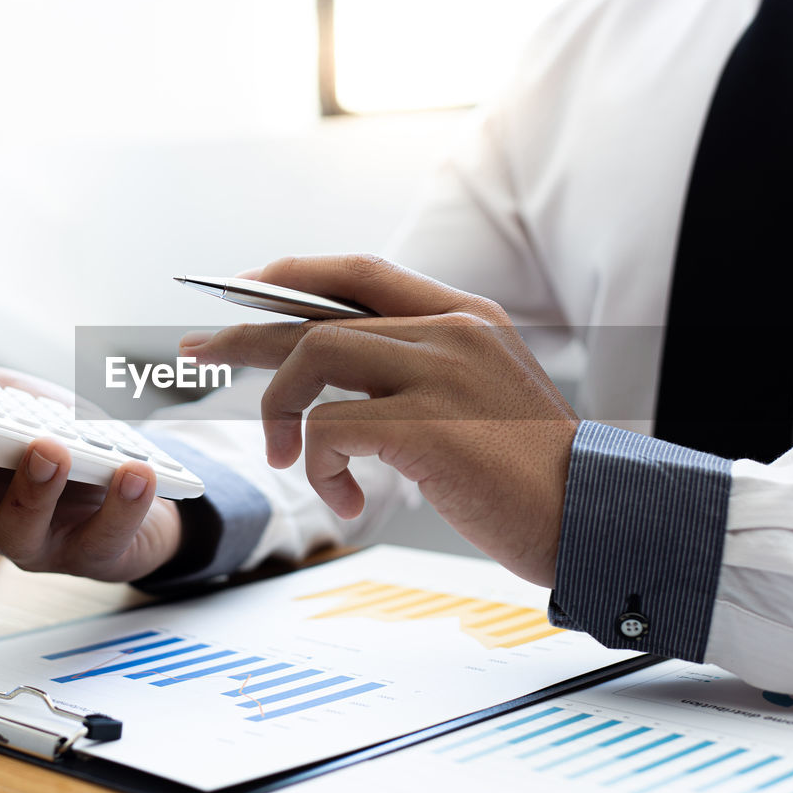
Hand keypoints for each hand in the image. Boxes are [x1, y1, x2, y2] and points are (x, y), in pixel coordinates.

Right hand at [0, 339, 180, 581]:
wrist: (143, 483)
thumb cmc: (56, 440)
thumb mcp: (3, 398)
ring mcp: (35, 540)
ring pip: (18, 527)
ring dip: (33, 486)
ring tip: (49, 447)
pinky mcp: (93, 553)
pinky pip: (105, 536)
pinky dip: (121, 504)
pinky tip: (134, 473)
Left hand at [182, 254, 578, 586]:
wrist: (598, 520)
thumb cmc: (532, 472)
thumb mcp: (480, 397)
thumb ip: (422, 371)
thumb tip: (339, 380)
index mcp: (466, 316)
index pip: (361, 272)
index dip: (293, 275)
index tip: (243, 289)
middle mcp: (451, 330)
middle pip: (317, 312)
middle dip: (244, 332)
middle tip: (195, 351)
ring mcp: (440, 371)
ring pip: (312, 356)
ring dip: (277, 410)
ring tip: (277, 456)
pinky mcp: (428, 424)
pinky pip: (330, 429)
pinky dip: (319, 467)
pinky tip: (344, 500)